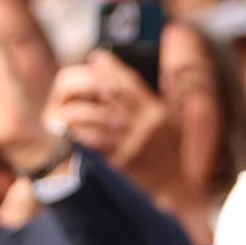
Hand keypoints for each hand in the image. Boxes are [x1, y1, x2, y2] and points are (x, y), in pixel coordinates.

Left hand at [45, 50, 179, 193]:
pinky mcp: (124, 160)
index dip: (111, 67)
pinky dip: (82, 133)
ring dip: (80, 108)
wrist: (179, 187)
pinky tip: (71, 129)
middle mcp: (146, 125)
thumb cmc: (177, 154)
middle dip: (91, 81)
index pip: (131, 82)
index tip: (96, 57)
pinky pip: (97, 141)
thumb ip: (163, 100)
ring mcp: (134, 143)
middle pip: (113, 94)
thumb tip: (142, 78)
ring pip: (100, 117)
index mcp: (158, 113)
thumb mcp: (176, 122)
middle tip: (75, 75)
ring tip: (66, 104)